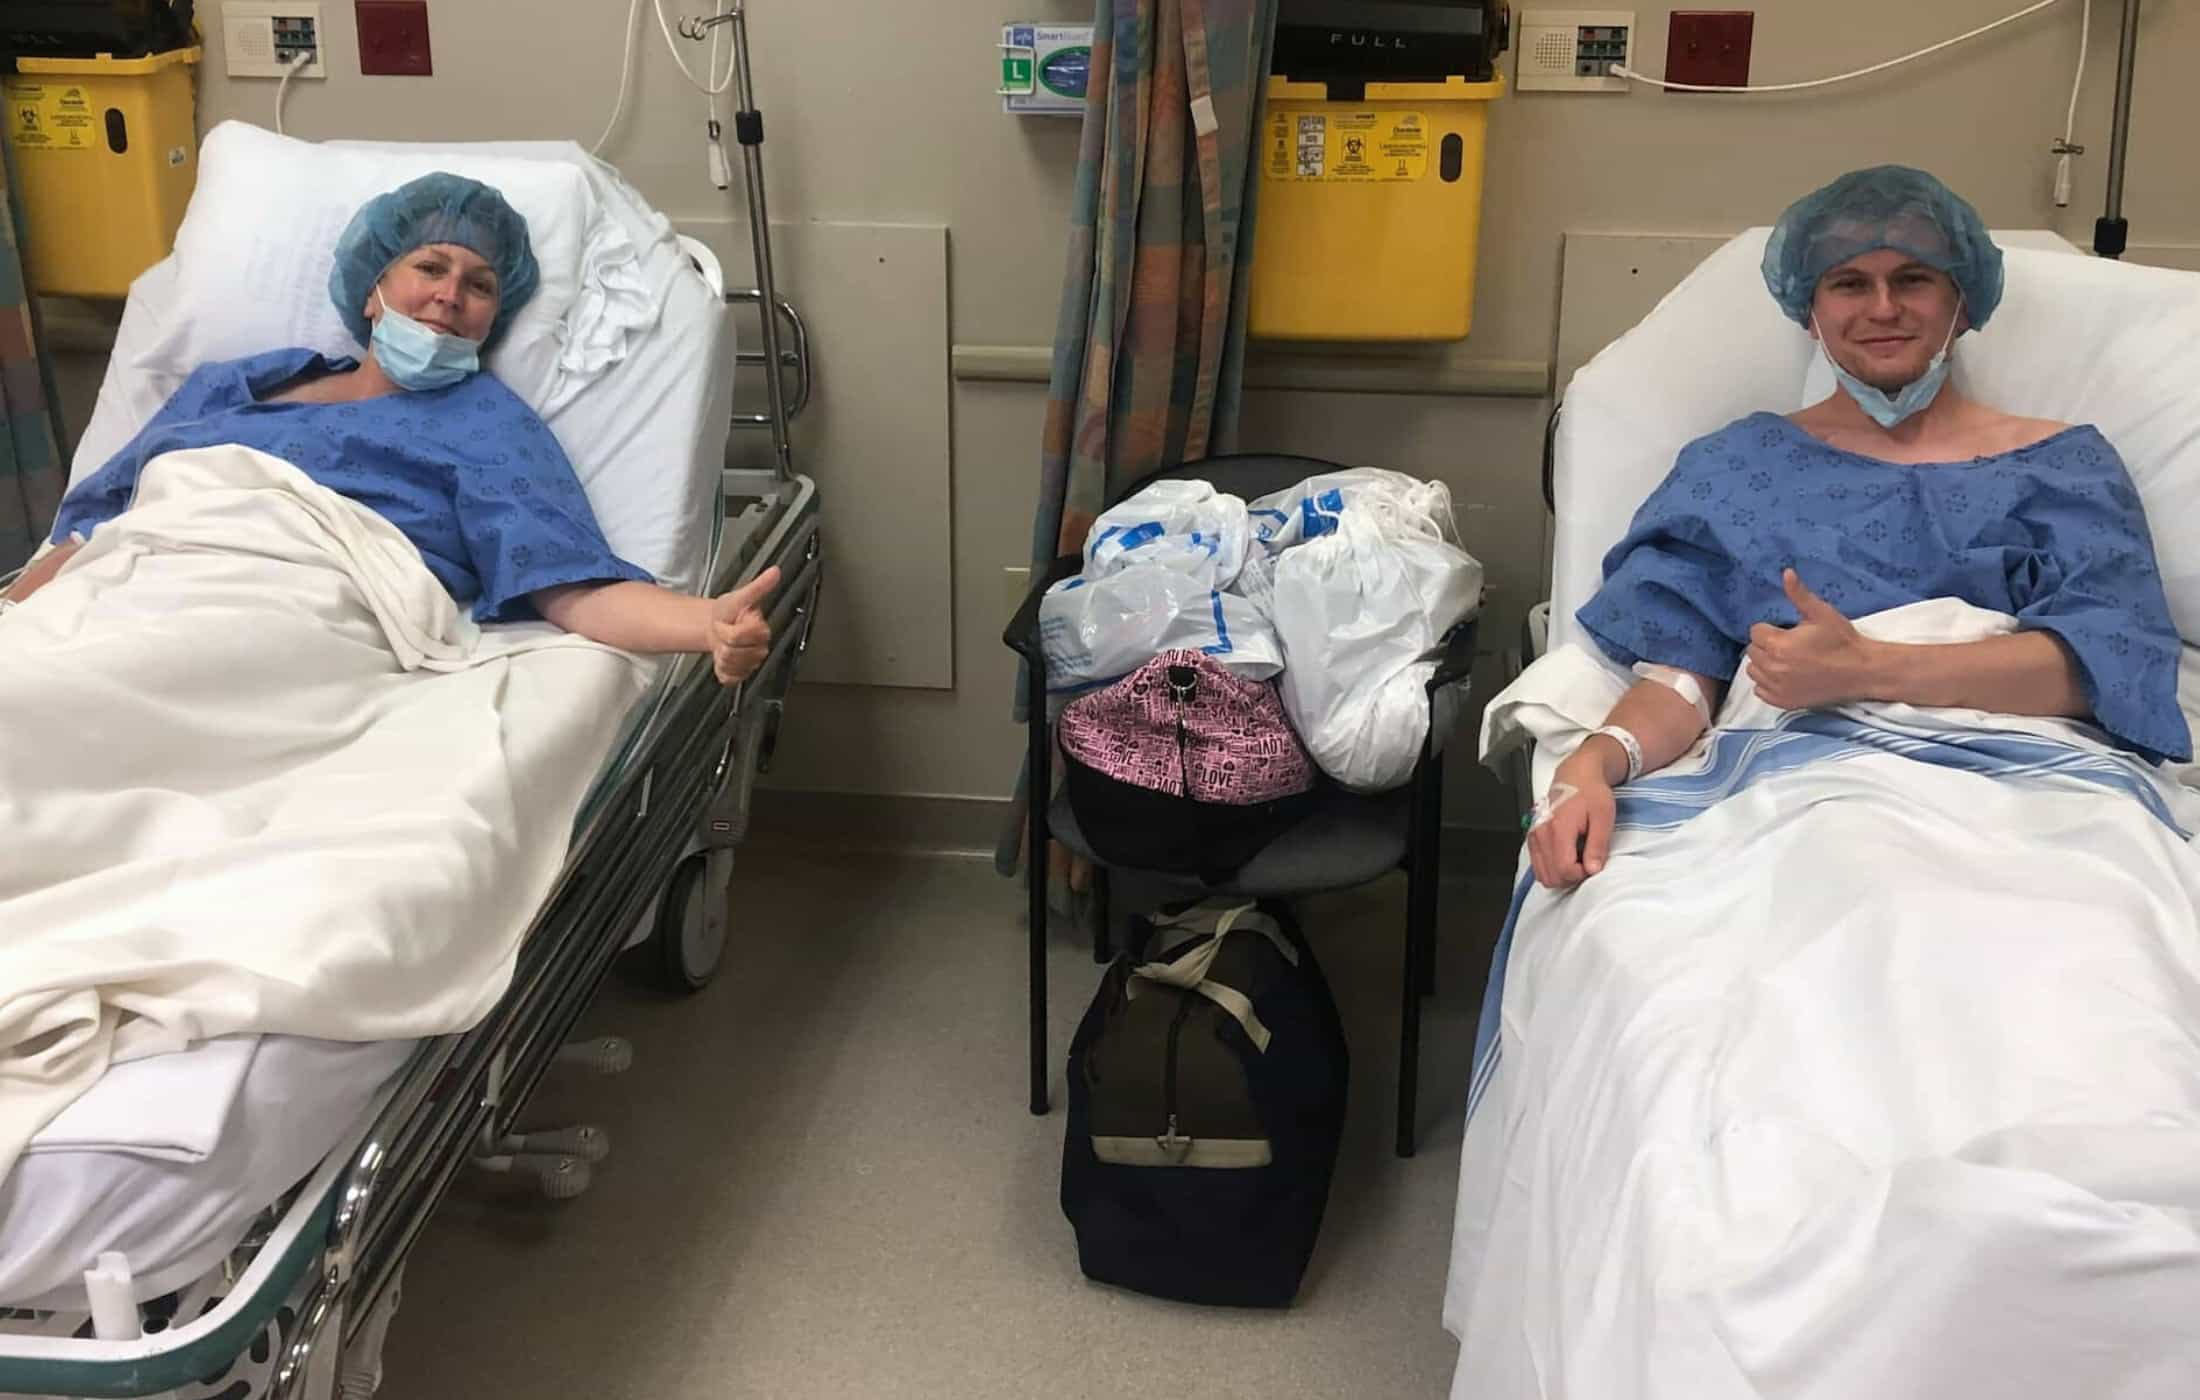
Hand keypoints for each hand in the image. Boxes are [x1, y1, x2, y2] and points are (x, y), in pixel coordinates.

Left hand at [708, 566, 778, 686]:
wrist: (718, 624)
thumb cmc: (729, 611)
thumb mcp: (740, 596)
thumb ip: (758, 586)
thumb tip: (775, 572)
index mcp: (762, 630)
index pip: (738, 636)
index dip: (727, 629)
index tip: (727, 622)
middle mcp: (761, 648)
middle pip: (734, 653)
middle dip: (722, 642)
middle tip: (724, 633)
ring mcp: (752, 663)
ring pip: (731, 665)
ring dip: (720, 654)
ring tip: (724, 643)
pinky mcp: (742, 674)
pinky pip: (729, 678)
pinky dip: (721, 669)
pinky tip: (723, 658)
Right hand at [1526, 750, 1617, 888]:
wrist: (1576, 775)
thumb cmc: (1591, 793)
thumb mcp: (1603, 817)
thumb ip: (1597, 845)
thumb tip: (1593, 870)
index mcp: (1559, 828)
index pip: (1564, 869)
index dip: (1581, 874)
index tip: (1592, 864)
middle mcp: (1541, 833)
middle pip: (1551, 876)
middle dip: (1571, 877)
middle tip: (1586, 863)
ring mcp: (1534, 836)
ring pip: (1542, 874)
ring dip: (1561, 875)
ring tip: (1577, 860)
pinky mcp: (1532, 837)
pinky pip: (1538, 865)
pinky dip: (1552, 868)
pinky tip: (1566, 857)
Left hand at [1747, 569, 1883, 710]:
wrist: (1861, 671)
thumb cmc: (1841, 640)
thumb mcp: (1821, 613)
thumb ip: (1799, 594)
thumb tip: (1786, 572)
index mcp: (1779, 644)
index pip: (1756, 632)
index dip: (1770, 629)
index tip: (1786, 631)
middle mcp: (1773, 668)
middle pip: (1753, 651)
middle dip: (1767, 645)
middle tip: (1789, 644)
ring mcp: (1777, 688)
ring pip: (1754, 671)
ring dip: (1764, 664)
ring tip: (1786, 660)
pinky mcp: (1783, 702)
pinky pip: (1760, 691)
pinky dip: (1768, 683)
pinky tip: (1785, 676)